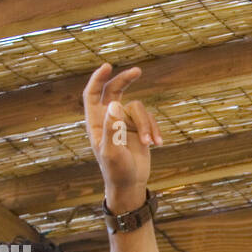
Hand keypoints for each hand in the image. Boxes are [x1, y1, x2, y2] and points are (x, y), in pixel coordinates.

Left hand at [83, 63, 163, 209]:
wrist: (130, 185)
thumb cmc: (116, 171)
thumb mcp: (112, 151)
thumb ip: (112, 128)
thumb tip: (115, 104)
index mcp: (96, 123)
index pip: (93, 94)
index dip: (99, 79)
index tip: (108, 66)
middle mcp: (109, 119)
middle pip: (115, 91)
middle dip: (125, 80)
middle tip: (138, 71)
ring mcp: (125, 123)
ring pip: (138, 109)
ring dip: (147, 125)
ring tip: (150, 143)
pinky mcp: (139, 129)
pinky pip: (149, 119)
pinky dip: (154, 130)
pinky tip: (157, 144)